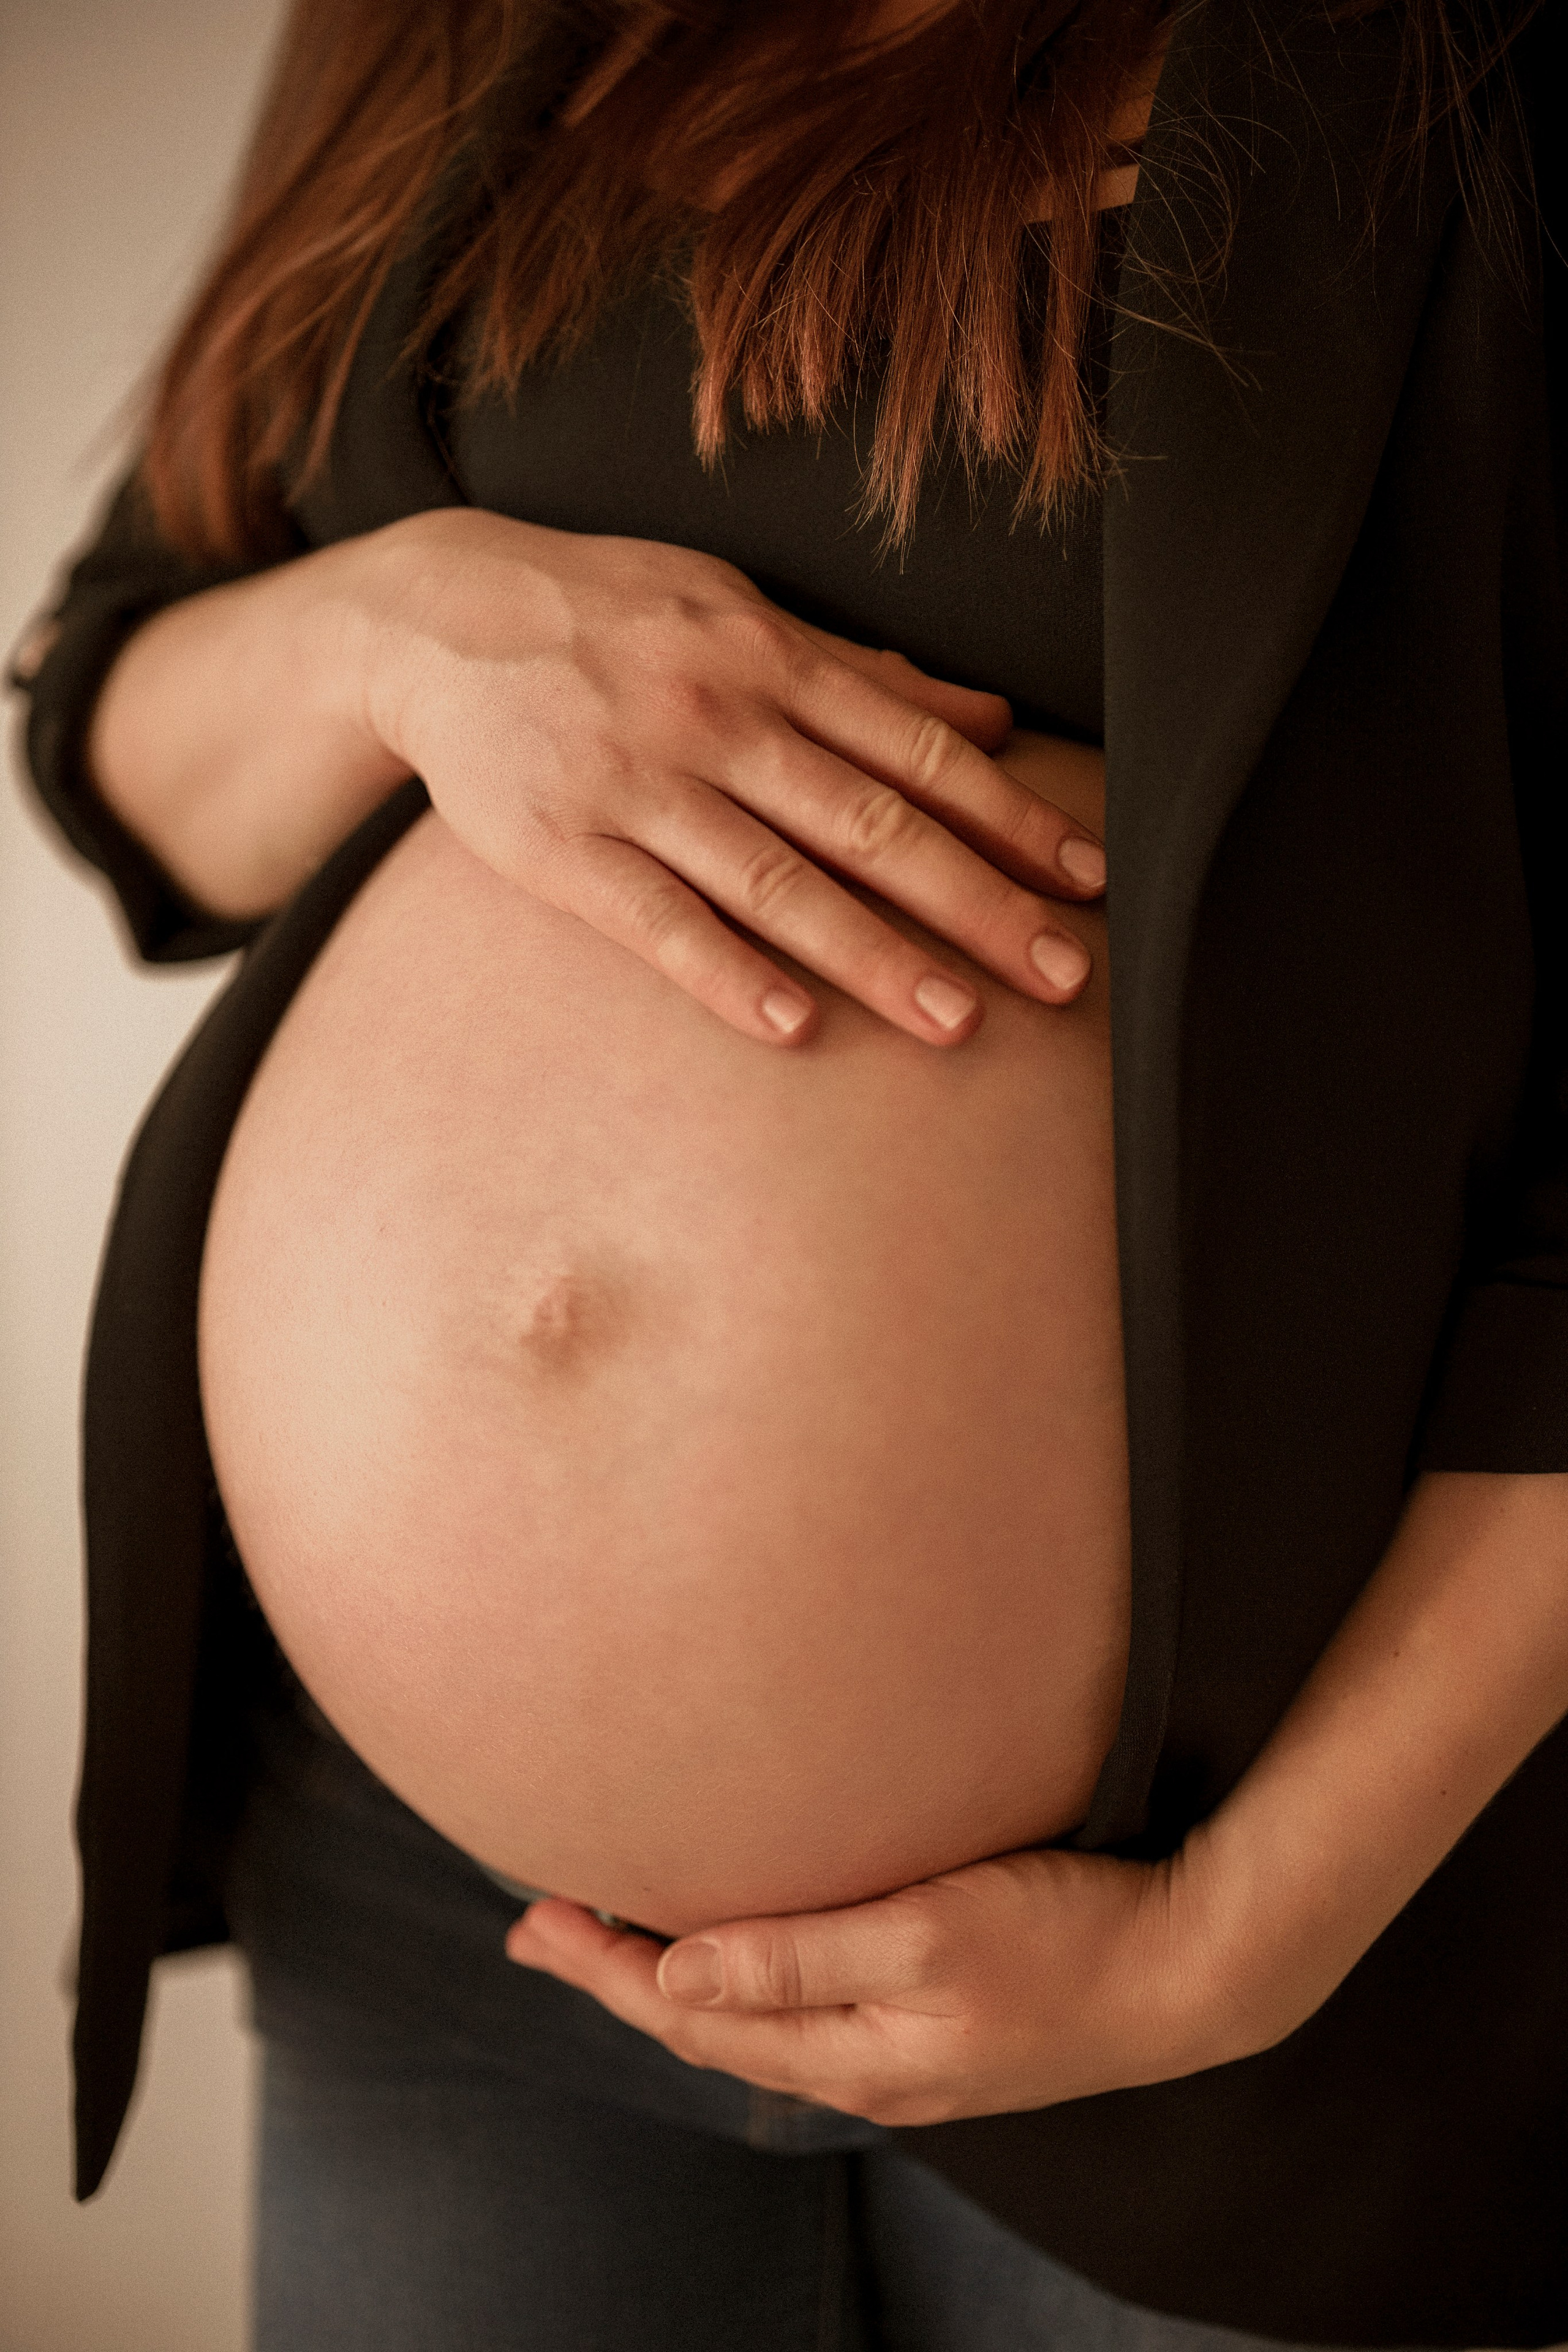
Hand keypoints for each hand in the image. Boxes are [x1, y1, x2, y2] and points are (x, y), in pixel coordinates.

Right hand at [360, 510, 1105, 1048]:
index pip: (917, 747)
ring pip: (775, 879)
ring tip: (957, 1022)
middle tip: (1063, 974)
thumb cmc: (614, 616)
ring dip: (873, 954)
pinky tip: (793, 1028)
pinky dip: (726, 974)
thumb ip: (862, 673)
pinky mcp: (562, 847)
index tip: (1087, 879)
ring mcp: (637, 784)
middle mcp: (718, 717)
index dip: (1010, 817)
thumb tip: (988, 716)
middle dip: (976, 900)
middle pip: (869, 821)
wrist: (439, 615)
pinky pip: (656, 921)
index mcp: (771, 657)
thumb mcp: (740, 611)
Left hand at [504, 1844, 1223, 2126]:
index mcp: (851, 2049)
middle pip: (710, 2021)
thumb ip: (803, 1952)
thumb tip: (681, 1968)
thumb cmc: (1069, 1939)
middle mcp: (865, 2061)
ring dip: (676, 1975)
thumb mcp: (929, 1936)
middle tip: (539, 1926)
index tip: (536, 1919)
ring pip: (755, 2019)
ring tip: (613, 1936)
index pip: (693, 2013)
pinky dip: (746, 1975)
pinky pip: (807, 2007)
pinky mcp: (937, 2021)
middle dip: (619, 1976)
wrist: (1190, 1969)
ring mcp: (903, 2048)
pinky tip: (739, 1946)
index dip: (608, 1969)